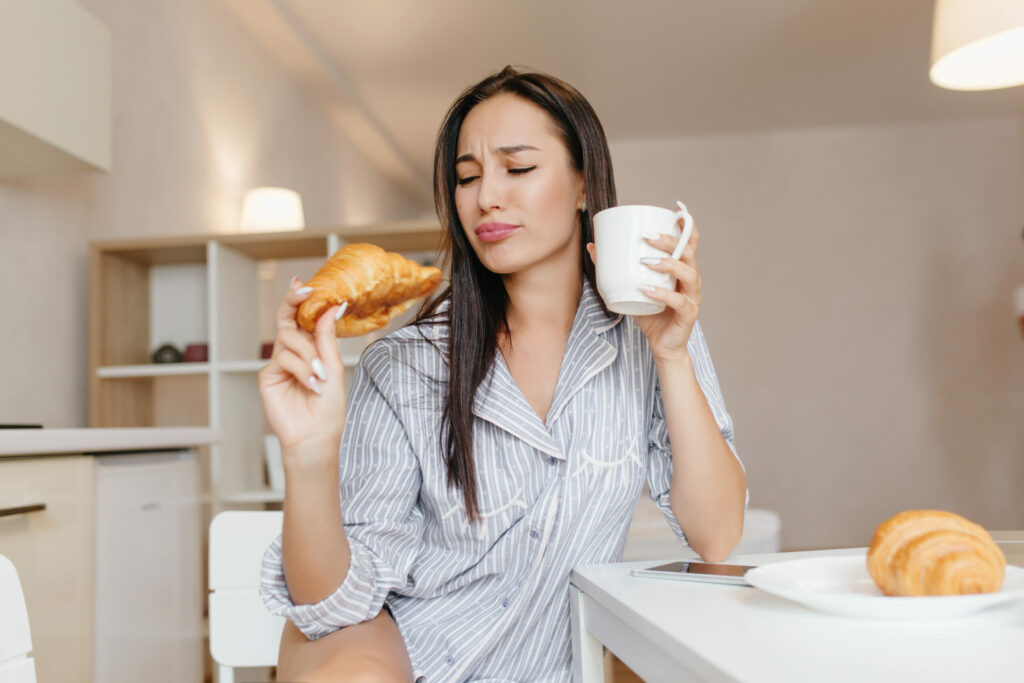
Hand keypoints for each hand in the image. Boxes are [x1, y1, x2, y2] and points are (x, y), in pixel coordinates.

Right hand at [258, 277, 347, 452]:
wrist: (317, 434)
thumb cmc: (329, 405)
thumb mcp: (333, 366)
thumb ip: (327, 337)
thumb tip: (331, 307)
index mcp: (310, 348)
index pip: (302, 319)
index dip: (300, 300)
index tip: (306, 284)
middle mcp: (292, 352)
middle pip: (286, 319)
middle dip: (293, 302)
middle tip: (303, 291)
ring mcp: (278, 363)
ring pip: (290, 340)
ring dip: (309, 356)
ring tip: (320, 377)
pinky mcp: (268, 376)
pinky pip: (284, 359)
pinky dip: (301, 369)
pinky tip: (312, 384)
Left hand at [587, 211, 701, 364]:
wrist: (662, 345)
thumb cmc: (650, 313)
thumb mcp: (632, 287)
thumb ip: (616, 268)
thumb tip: (593, 247)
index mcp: (681, 268)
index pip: (690, 242)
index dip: (686, 224)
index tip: (676, 209)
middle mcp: (691, 278)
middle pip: (687, 252)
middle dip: (669, 241)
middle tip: (646, 236)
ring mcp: (692, 296)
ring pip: (688, 273)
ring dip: (668, 264)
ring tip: (646, 261)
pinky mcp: (689, 314)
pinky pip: (679, 301)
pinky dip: (662, 294)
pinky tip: (647, 289)